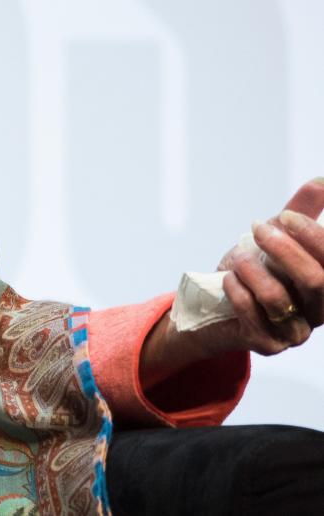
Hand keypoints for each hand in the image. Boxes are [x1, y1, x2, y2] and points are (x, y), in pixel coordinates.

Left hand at [141, 179, 323, 385]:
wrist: (212, 306)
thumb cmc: (252, 269)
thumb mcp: (275, 237)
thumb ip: (300, 212)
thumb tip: (321, 181)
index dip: (313, 236)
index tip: (283, 216)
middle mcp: (318, 313)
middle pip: (317, 281)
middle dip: (284, 248)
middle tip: (256, 228)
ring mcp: (293, 333)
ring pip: (278, 297)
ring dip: (251, 269)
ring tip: (237, 258)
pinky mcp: (265, 344)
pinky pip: (250, 312)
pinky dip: (236, 288)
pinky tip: (227, 279)